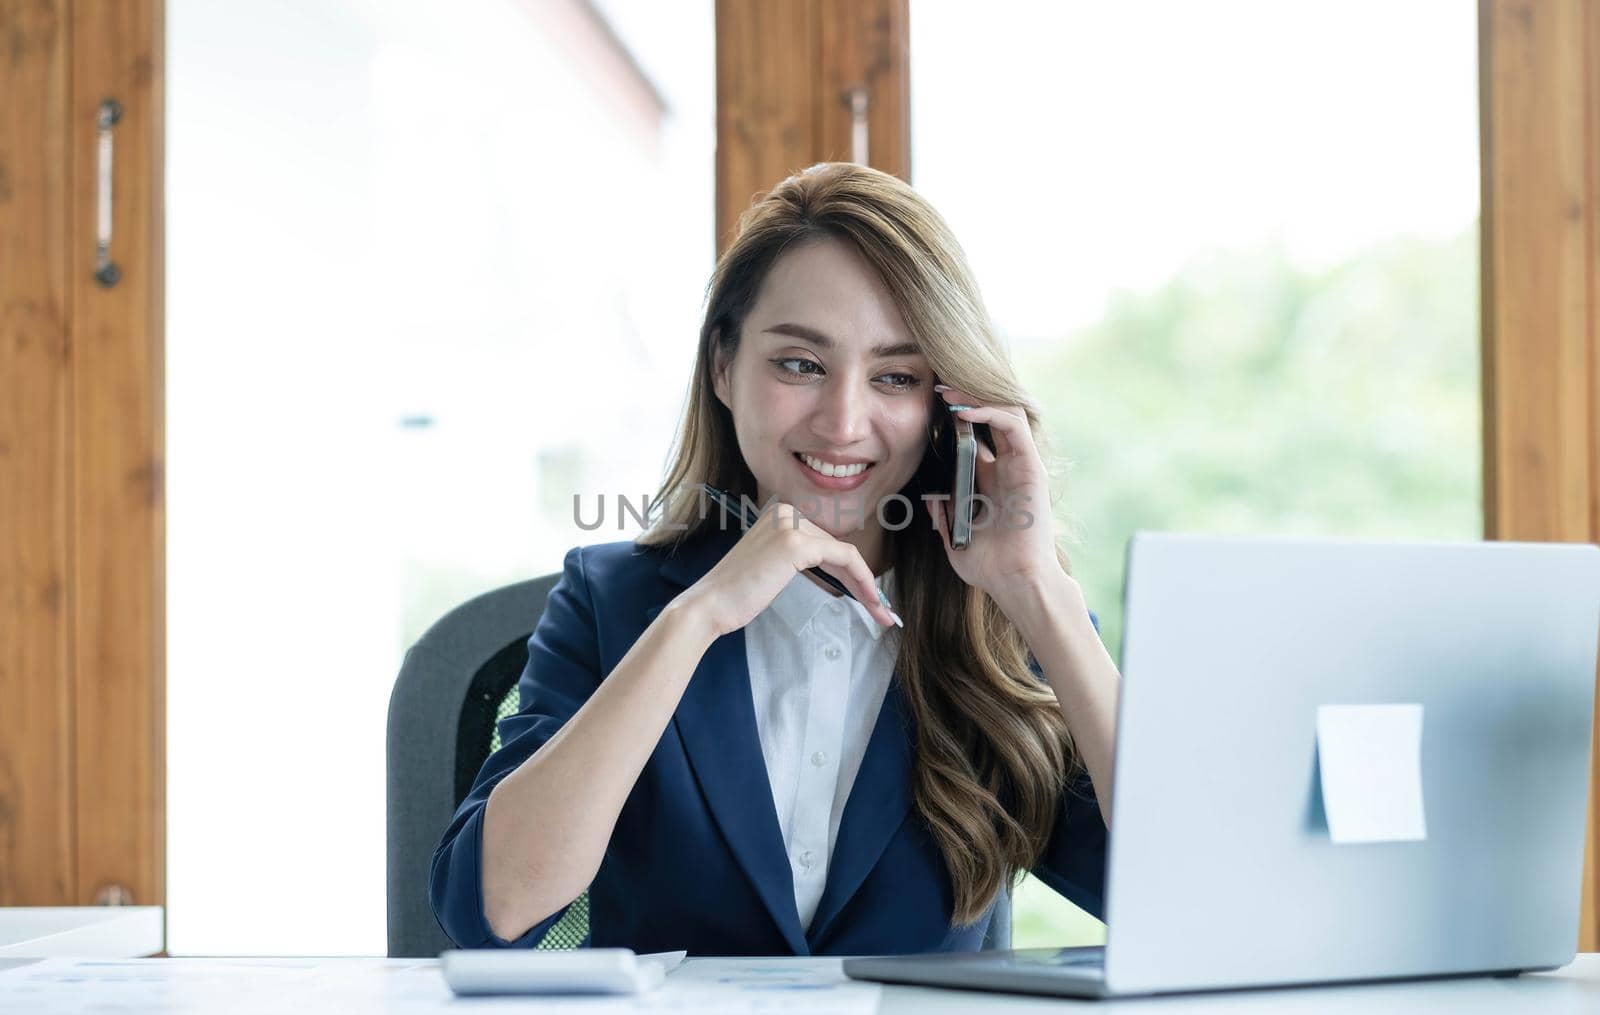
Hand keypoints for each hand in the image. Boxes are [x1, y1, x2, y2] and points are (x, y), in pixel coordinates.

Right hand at [681, 501, 899, 638]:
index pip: (825, 542)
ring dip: (867, 585)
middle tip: (881, 611)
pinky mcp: (797, 543)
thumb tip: (839, 569)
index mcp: (779, 513)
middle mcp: (785, 511)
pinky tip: (871, 602)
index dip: (850, 572)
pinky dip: (863, 580)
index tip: (867, 598)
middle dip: (862, 581)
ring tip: (880, 613)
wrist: (709, 605)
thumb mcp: (772, 567)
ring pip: (845, 554)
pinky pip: (845, 558)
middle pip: (837, 548)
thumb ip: (798, 558)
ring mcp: (791, 524)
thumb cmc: (736, 594)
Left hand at [928, 385, 1064, 601]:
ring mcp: (1022, 465)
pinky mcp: (1031, 466)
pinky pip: (1013, 426)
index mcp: (990, 481)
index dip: (957, 416)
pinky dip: (989, 412)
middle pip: (992, 417)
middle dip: (966, 398)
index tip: (931, 405)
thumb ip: (943, 516)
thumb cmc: (989, 566)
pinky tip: (963, 413)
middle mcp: (1008, 468)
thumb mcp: (953, 537)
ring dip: (975, 398)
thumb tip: (931, 497)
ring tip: (948, 392)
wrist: (1014, 581)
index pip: (978, 436)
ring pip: (1005, 412)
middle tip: (938, 387)